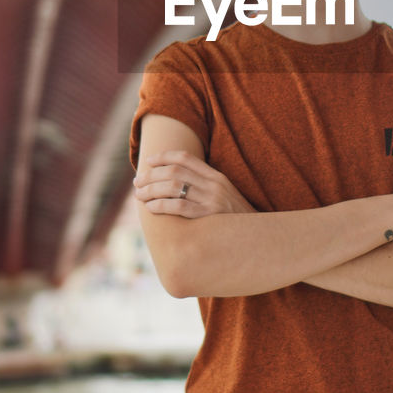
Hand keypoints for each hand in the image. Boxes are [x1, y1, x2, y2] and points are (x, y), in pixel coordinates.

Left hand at [134, 151, 254, 218]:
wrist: (255, 235)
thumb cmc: (233, 217)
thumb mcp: (223, 194)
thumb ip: (203, 185)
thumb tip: (173, 181)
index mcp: (216, 176)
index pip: (185, 158)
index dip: (164, 157)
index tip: (148, 162)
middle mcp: (214, 185)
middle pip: (175, 171)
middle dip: (151, 175)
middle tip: (138, 182)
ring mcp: (212, 200)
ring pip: (174, 187)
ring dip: (152, 190)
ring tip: (140, 195)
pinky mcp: (208, 216)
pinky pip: (179, 206)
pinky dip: (161, 205)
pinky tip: (151, 208)